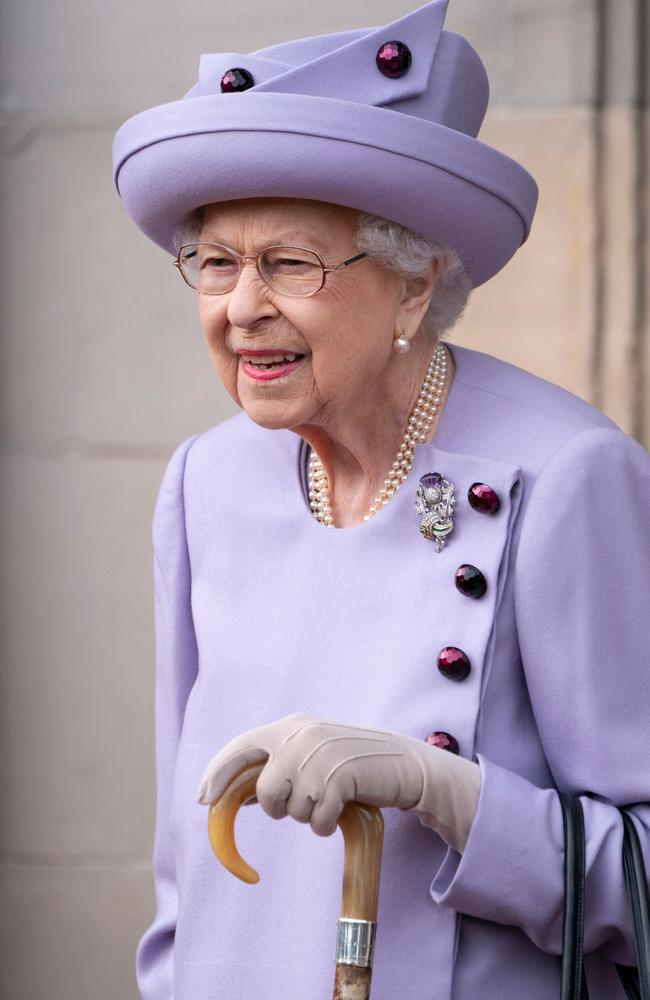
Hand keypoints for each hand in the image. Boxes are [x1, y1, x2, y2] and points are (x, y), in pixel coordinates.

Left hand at [196, 710, 480, 850]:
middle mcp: (302, 736)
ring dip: (308, 816)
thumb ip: (278, 766)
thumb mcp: (312, 754)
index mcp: (291, 726)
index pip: (241, 747)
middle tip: (303, 802)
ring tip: (330, 799)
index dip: (217, 773)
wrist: (403, 762)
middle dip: (279, 808)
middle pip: (266, 791)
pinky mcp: (341, 778)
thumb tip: (238, 795)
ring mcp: (321, 756)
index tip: (203, 799)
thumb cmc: (352, 763)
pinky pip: (316, 822)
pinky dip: (325, 824)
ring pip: (291, 810)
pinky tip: (341, 809)